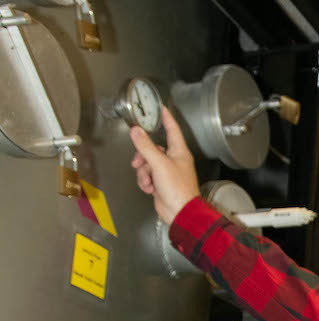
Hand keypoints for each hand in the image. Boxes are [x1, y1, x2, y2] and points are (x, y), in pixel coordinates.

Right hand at [130, 107, 199, 224]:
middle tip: (139, 164)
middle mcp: (174, 160)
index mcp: (179, 152)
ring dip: (144, 174)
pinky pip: (147, 176)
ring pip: (147, 164)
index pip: (172, 129)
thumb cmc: (178, 189)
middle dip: (142, 157)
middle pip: (152, 149)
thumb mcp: (159, 164)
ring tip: (148, 182)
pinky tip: (150, 189)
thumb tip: (136, 131)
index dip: (166, 118)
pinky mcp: (161, 182)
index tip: (160, 108)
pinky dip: (145, 182)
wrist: (179, 211)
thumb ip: (146, 146)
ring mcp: (167, 171)